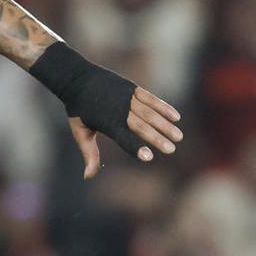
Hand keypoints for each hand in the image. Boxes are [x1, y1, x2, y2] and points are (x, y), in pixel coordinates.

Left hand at [68, 85, 183, 179]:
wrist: (76, 78)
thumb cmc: (78, 110)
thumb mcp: (80, 133)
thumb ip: (89, 154)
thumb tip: (88, 177)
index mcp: (106, 122)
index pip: (123, 137)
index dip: (135, 147)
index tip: (149, 157)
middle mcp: (118, 109)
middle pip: (141, 126)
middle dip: (157, 137)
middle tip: (172, 149)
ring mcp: (126, 97)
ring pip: (149, 112)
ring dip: (165, 124)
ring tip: (179, 136)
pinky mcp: (131, 88)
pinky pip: (150, 98)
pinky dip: (163, 107)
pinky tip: (176, 116)